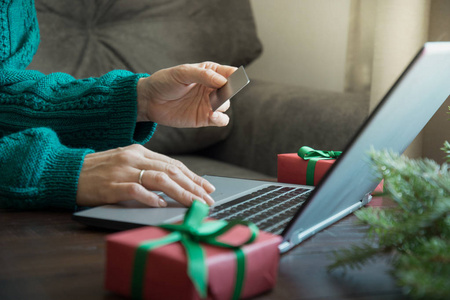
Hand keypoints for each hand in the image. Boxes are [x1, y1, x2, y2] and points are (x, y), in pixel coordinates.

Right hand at [76, 144, 214, 206]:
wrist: (67, 171)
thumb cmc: (98, 170)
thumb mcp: (125, 162)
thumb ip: (146, 169)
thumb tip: (172, 183)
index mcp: (139, 151)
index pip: (173, 164)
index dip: (193, 176)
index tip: (207, 187)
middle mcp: (134, 158)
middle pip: (171, 171)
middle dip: (194, 186)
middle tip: (208, 199)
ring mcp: (122, 170)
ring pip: (160, 179)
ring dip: (181, 193)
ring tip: (195, 204)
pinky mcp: (111, 185)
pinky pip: (135, 191)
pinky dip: (151, 198)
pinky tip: (162, 205)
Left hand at [136, 62, 236, 126]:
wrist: (150, 100)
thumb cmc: (165, 82)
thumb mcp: (182, 73)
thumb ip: (203, 75)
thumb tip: (223, 81)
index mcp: (209, 72)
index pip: (229, 72)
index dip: (235, 75)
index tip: (236, 77)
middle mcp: (211, 88)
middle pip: (230, 90)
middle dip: (229, 90)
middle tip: (223, 91)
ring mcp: (209, 103)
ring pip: (226, 104)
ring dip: (222, 104)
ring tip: (213, 104)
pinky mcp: (205, 118)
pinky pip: (221, 120)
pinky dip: (221, 119)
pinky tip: (213, 116)